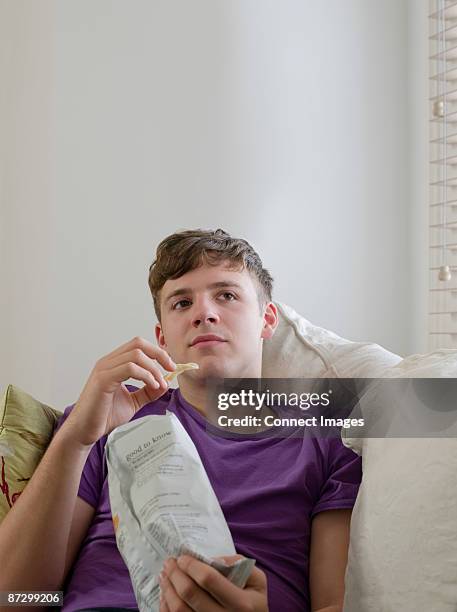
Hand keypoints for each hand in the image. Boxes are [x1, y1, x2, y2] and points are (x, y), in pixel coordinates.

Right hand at [61, 336, 175, 446]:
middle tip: (171, 368)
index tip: (171, 366)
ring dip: (153, 368)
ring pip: (135, 354)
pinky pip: (130, 368)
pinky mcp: (103, 379)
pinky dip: (146, 375)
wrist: (85, 431)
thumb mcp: (133, 402)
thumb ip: (148, 392)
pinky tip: (152, 386)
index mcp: (114, 363)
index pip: (138, 345)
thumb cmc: (104, 416)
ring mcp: (104, 369)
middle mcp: (108, 362)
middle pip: (138, 343)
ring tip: (160, 384)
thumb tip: (165, 383)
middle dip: (159, 354)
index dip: (157, 352)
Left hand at [159, 554, 268, 611]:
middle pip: (190, 594)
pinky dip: (166, 607)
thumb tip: (210, 560)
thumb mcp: (256, 580)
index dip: (191, 565)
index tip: (182, 557)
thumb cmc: (253, 603)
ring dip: (167, 589)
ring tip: (164, 576)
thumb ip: (237, 564)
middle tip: (169, 563)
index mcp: (241, 603)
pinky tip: (166, 595)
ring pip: (179, 610)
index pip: (208, 579)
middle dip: (175, 574)